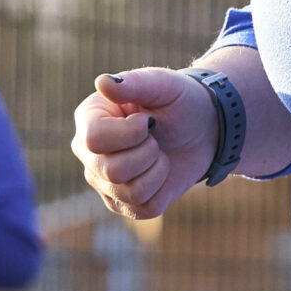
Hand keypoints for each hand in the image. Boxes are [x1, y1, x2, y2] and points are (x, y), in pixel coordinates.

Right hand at [70, 69, 217, 220]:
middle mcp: (88, 153)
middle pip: (112, 170)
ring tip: (159, 152)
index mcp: (89, 119)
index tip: (147, 120)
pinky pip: (145, 208)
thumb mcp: (163, 84)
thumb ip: (134, 83)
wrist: (202, 129)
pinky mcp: (123, 204)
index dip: (130, 134)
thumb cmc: (179, 101)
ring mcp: (103, 181)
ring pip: (129, 192)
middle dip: (148, 152)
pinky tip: (161, 171)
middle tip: (156, 138)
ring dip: (157, 170)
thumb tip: (103, 82)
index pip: (94, 139)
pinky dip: (163, 189)